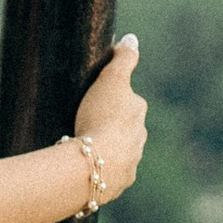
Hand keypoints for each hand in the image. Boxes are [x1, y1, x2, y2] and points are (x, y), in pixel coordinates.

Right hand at [73, 36, 146, 201]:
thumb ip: (123, 59)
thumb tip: (132, 38)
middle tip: (85, 126)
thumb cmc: (100, 119)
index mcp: (137, 115)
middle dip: (110, 128)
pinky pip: (110, 175)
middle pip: (125, 129)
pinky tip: (85, 170)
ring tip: (83, 151)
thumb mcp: (111, 81)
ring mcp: (130, 163)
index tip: (94, 103)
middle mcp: (139, 139)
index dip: (110, 101)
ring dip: (106, 151)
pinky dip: (100, 171)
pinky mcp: (118, 184)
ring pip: (119, 153)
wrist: (93, 165)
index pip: (128, 103)